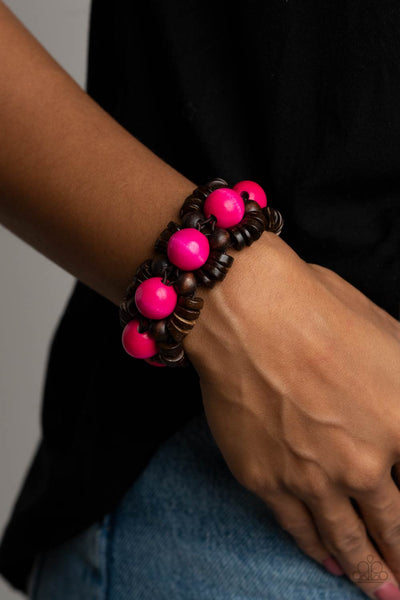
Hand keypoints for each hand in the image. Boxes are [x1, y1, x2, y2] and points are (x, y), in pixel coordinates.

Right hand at [185, 232, 399, 598]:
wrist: (247, 312)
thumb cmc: (319, 310)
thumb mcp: (392, 339)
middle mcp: (362, 466)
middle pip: (394, 527)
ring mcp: (311, 479)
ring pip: (347, 540)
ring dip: (370, 571)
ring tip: (382, 591)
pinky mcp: (264, 480)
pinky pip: (297, 527)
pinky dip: (318, 549)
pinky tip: (330, 560)